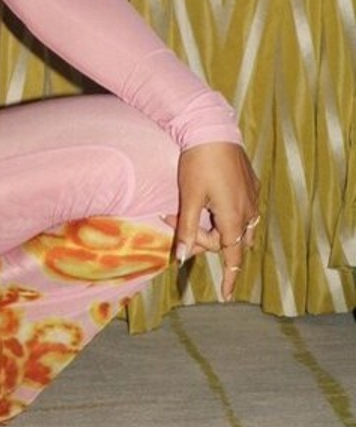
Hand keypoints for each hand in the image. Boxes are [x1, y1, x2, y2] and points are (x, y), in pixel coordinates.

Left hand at [166, 142, 260, 301]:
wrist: (213, 130)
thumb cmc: (197, 164)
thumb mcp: (189, 198)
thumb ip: (187, 230)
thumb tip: (183, 258)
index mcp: (233, 218)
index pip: (233, 256)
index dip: (230, 278)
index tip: (226, 295)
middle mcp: (248, 210)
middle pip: (231, 241)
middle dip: (206, 240)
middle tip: (174, 219)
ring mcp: (252, 196)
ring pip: (240, 226)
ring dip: (219, 228)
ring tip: (194, 214)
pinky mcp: (252, 184)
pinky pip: (244, 209)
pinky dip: (227, 213)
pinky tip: (210, 198)